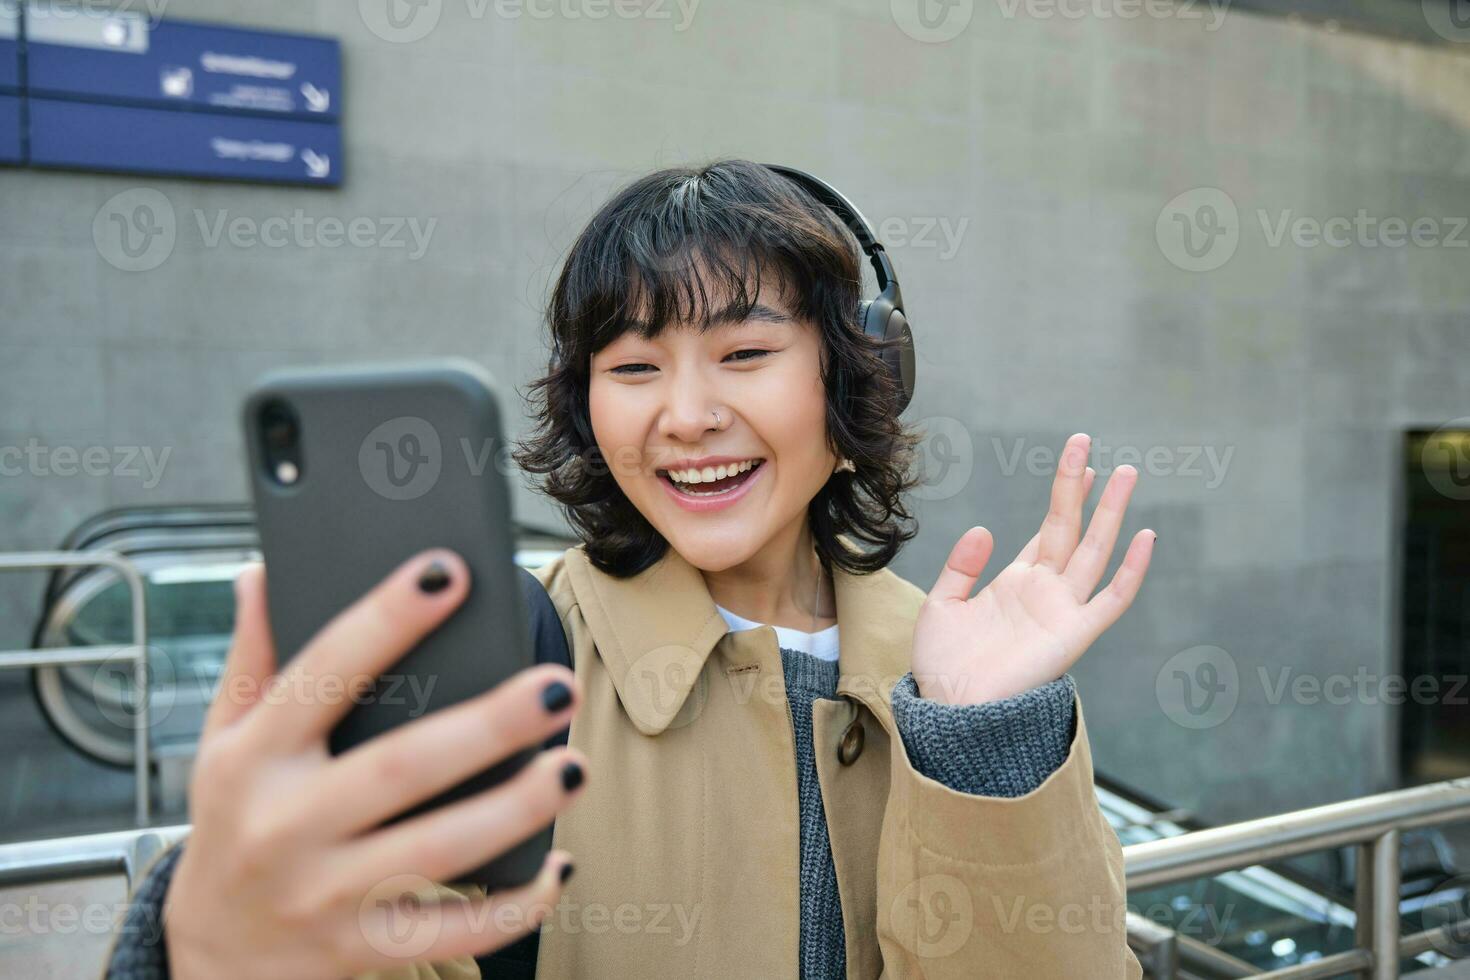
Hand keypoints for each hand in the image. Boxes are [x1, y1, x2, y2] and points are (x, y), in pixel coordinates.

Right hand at [165, 550, 586, 978]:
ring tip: (574, 766)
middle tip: (556, 684)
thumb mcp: (224, 738)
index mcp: (255, 756)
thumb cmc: (234, 822)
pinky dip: (513, 906)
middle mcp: (287, 825)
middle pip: (401, 768)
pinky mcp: (362, 948)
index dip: (386, 619)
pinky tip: (557, 866)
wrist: (210, 956)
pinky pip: (450, 933)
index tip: (448, 571)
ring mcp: (326, 894)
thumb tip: (263, 571)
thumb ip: (255, 656)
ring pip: (437, 851)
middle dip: (489, 726)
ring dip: (517, 810)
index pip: (323, 672)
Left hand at [911, 433, 1154, 705]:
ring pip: (1095, 551)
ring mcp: (1063, 610)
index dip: (1065, 496)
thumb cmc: (944, 666)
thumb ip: (962, 566)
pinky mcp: (1075, 634)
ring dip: (1112, 513)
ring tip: (1127, 472)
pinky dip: (1132, 570)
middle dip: (1085, 489)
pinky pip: (1113, 599)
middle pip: (1073, 529)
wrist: (951, 709)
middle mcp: (1045, 591)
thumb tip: (984, 528)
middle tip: (1095, 447)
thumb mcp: (942, 605)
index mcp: (1016, 583)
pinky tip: (1146, 536)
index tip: (1080, 462)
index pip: (1049, 531)